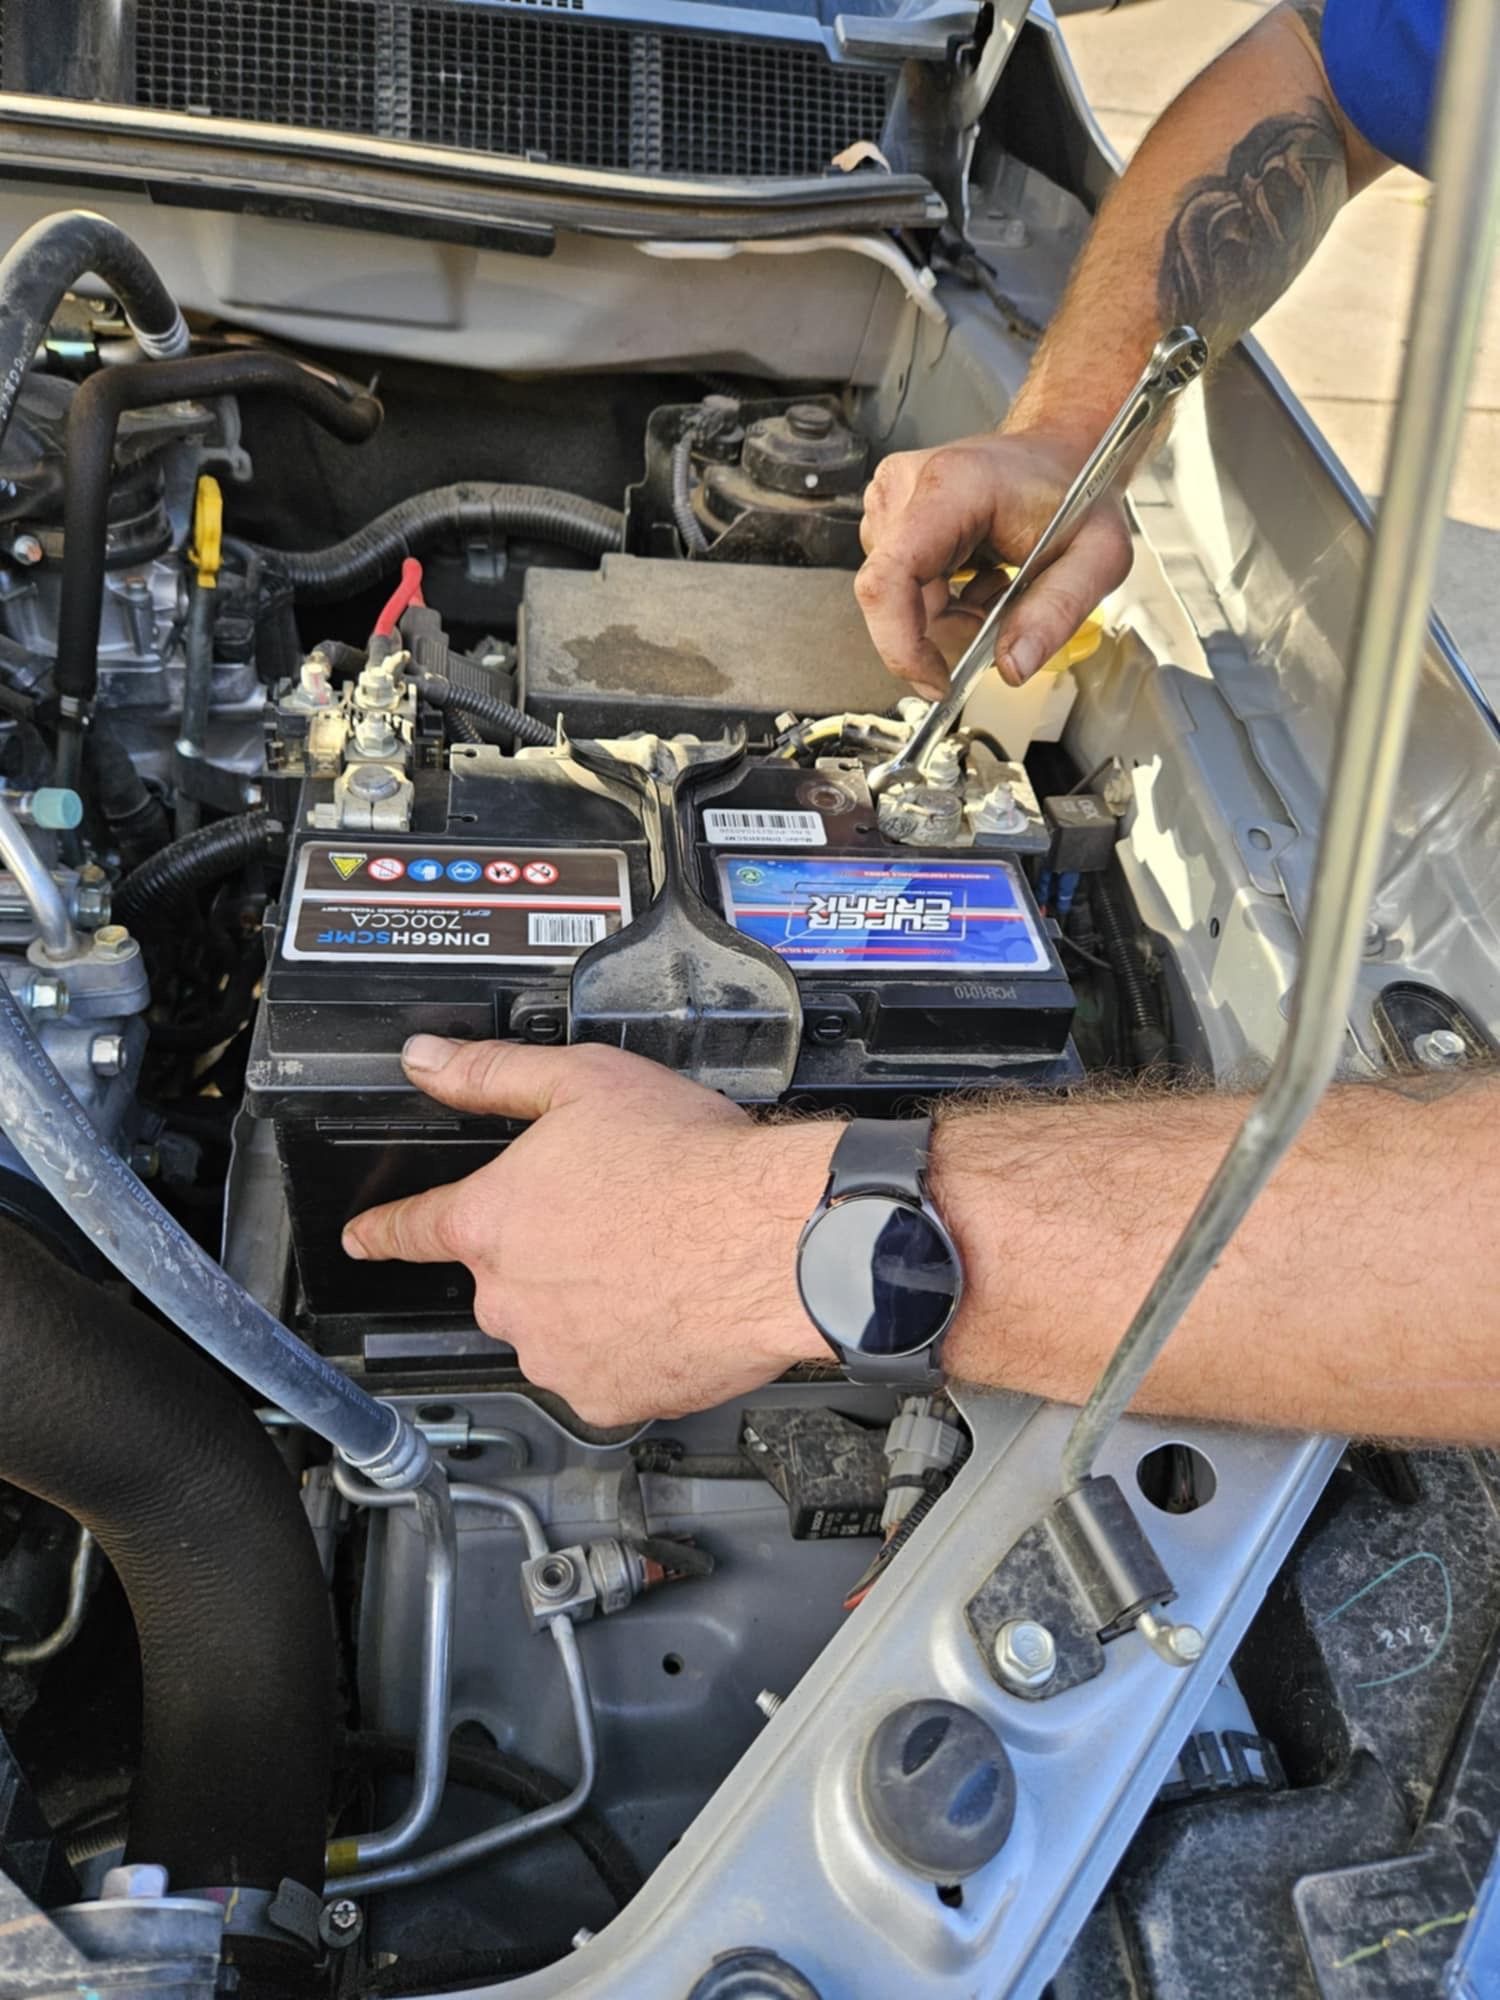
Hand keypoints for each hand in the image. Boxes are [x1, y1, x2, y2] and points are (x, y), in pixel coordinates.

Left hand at [341, 1036, 836, 1426]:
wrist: (773, 1239)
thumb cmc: (690, 1162)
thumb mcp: (583, 1082)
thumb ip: (492, 1075)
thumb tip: (427, 1061)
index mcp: (491, 1220)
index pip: (412, 1228)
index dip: (383, 1231)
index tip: (364, 1240)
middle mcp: (510, 1296)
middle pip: (504, 1276)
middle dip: (544, 1253)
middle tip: (611, 1221)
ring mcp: (557, 1353)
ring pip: (555, 1326)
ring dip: (586, 1302)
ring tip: (650, 1260)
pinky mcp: (608, 1395)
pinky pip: (603, 1371)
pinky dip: (627, 1346)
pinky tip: (667, 1305)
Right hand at [854, 428, 1131, 697]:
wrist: (1063, 454)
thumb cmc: (1077, 491)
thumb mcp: (1095, 557)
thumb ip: (1057, 613)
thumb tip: (1013, 666)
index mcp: (953, 486)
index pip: (889, 580)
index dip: (901, 645)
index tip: (937, 680)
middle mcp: (907, 486)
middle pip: (894, 599)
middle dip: (946, 630)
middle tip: (999, 615)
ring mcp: (892, 498)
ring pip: (895, 599)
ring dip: (946, 616)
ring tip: (993, 589)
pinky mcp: (890, 514)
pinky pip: (897, 586)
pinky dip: (939, 602)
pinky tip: (975, 580)